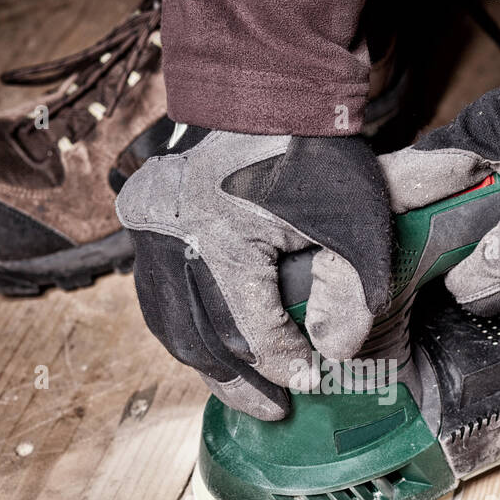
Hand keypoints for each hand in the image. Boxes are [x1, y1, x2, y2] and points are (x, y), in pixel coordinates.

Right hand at [116, 126, 390, 420]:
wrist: (265, 91)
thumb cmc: (313, 152)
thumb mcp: (355, 214)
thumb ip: (357, 284)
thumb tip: (342, 352)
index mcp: (222, 240)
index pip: (253, 329)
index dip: (285, 363)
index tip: (311, 382)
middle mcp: (173, 239)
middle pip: (202, 339)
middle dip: (240, 382)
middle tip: (277, 409)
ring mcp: (150, 229)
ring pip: (170, 322)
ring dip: (206, 363)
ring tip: (242, 390)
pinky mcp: (142, 219)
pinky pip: (156, 295)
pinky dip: (183, 328)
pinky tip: (209, 348)